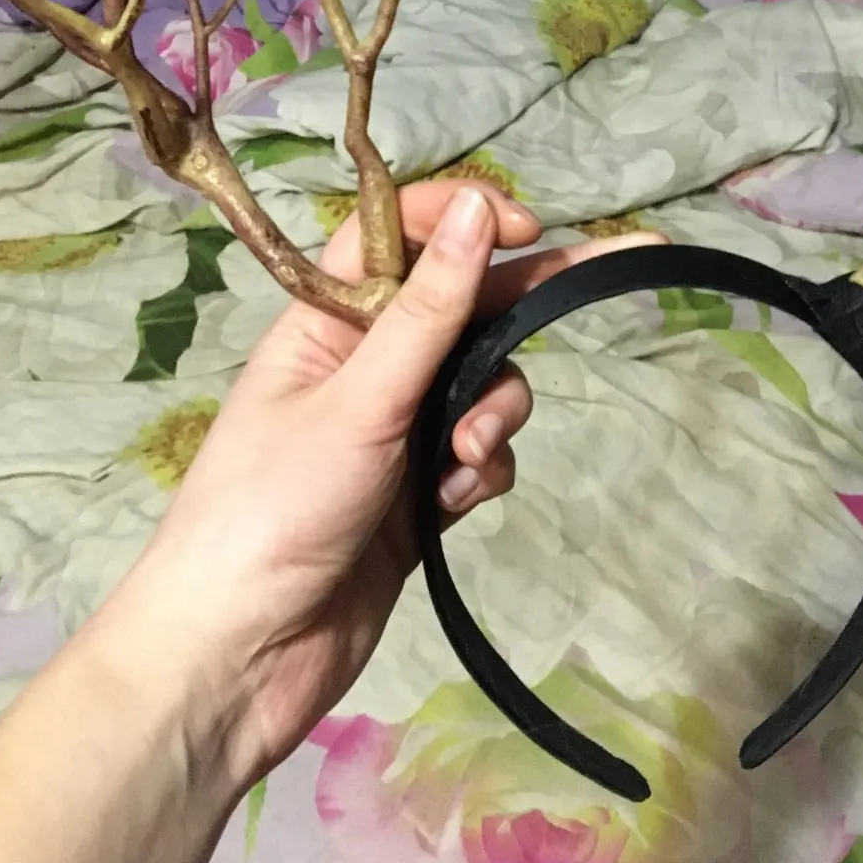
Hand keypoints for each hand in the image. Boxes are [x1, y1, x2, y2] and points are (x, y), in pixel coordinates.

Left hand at [92, 182, 662, 794]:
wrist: (241, 660)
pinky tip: (453, 504)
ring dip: (493, 412)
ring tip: (466, 457)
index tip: (526, 229)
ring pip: (483, 384)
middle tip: (621, 262)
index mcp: (328, 321)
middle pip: (463, 306)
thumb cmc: (275, 508)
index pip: (401, 235)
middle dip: (524, 301)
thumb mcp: (359, 399)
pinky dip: (480, 472)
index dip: (463, 220)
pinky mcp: (418, 495)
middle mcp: (365, 365)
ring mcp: (394, 432)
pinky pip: (479, 455)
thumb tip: (473, 202)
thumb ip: (429, 308)